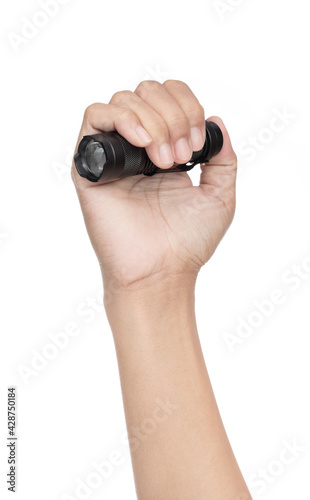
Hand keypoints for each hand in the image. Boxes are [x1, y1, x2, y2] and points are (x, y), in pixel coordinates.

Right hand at [72, 80, 236, 291]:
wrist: (161, 271)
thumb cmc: (187, 242)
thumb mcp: (220, 196)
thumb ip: (224, 157)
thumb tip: (216, 120)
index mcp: (165, 150)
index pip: (171, 98)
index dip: (188, 107)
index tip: (197, 145)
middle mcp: (137, 148)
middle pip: (147, 92)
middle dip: (173, 116)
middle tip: (182, 155)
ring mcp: (114, 155)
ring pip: (124, 100)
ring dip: (153, 121)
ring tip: (163, 161)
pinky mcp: (90, 166)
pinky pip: (94, 118)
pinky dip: (121, 118)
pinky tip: (141, 142)